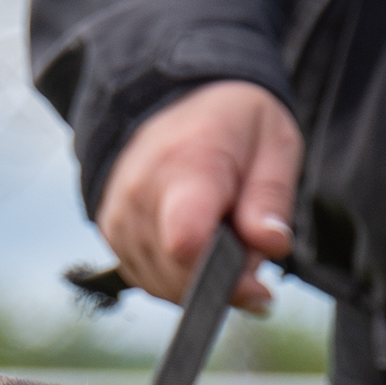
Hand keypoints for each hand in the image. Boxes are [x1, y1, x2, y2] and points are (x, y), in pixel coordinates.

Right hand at [97, 81, 300, 313]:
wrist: (172, 98)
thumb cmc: (230, 121)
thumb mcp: (273, 142)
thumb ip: (272, 197)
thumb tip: (271, 245)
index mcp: (186, 166)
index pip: (186, 244)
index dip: (226, 277)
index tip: (257, 283)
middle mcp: (140, 195)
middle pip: (181, 276)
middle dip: (224, 277)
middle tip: (246, 240)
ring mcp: (120, 218)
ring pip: (167, 287)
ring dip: (201, 277)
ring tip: (219, 232)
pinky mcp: (112, 235)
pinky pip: (151, 281)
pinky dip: (179, 275)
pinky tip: (195, 240)